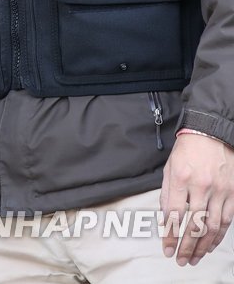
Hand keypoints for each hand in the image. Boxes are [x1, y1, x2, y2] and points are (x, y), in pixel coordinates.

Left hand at [160, 132, 233, 265]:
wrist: (210, 135)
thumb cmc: (186, 152)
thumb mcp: (169, 169)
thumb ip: (167, 195)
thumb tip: (167, 220)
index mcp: (180, 178)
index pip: (175, 214)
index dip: (170, 235)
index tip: (167, 248)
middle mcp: (201, 186)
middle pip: (194, 224)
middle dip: (187, 246)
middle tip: (181, 259)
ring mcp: (219, 190)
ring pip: (212, 226)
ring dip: (203, 246)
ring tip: (195, 258)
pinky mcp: (232, 193)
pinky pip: (227, 220)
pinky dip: (219, 235)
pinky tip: (211, 245)